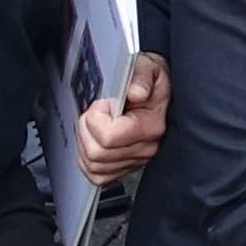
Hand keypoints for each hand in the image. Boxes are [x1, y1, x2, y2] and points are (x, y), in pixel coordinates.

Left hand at [74, 51, 168, 184]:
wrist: (160, 91)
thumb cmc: (153, 82)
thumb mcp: (149, 69)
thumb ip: (142, 78)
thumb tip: (136, 93)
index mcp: (151, 125)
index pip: (109, 137)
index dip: (96, 118)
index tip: (103, 103)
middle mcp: (145, 147)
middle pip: (97, 154)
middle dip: (86, 130)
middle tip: (96, 113)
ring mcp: (135, 159)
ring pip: (93, 166)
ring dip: (85, 144)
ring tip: (95, 126)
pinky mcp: (125, 167)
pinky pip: (97, 176)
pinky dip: (87, 162)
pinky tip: (92, 143)